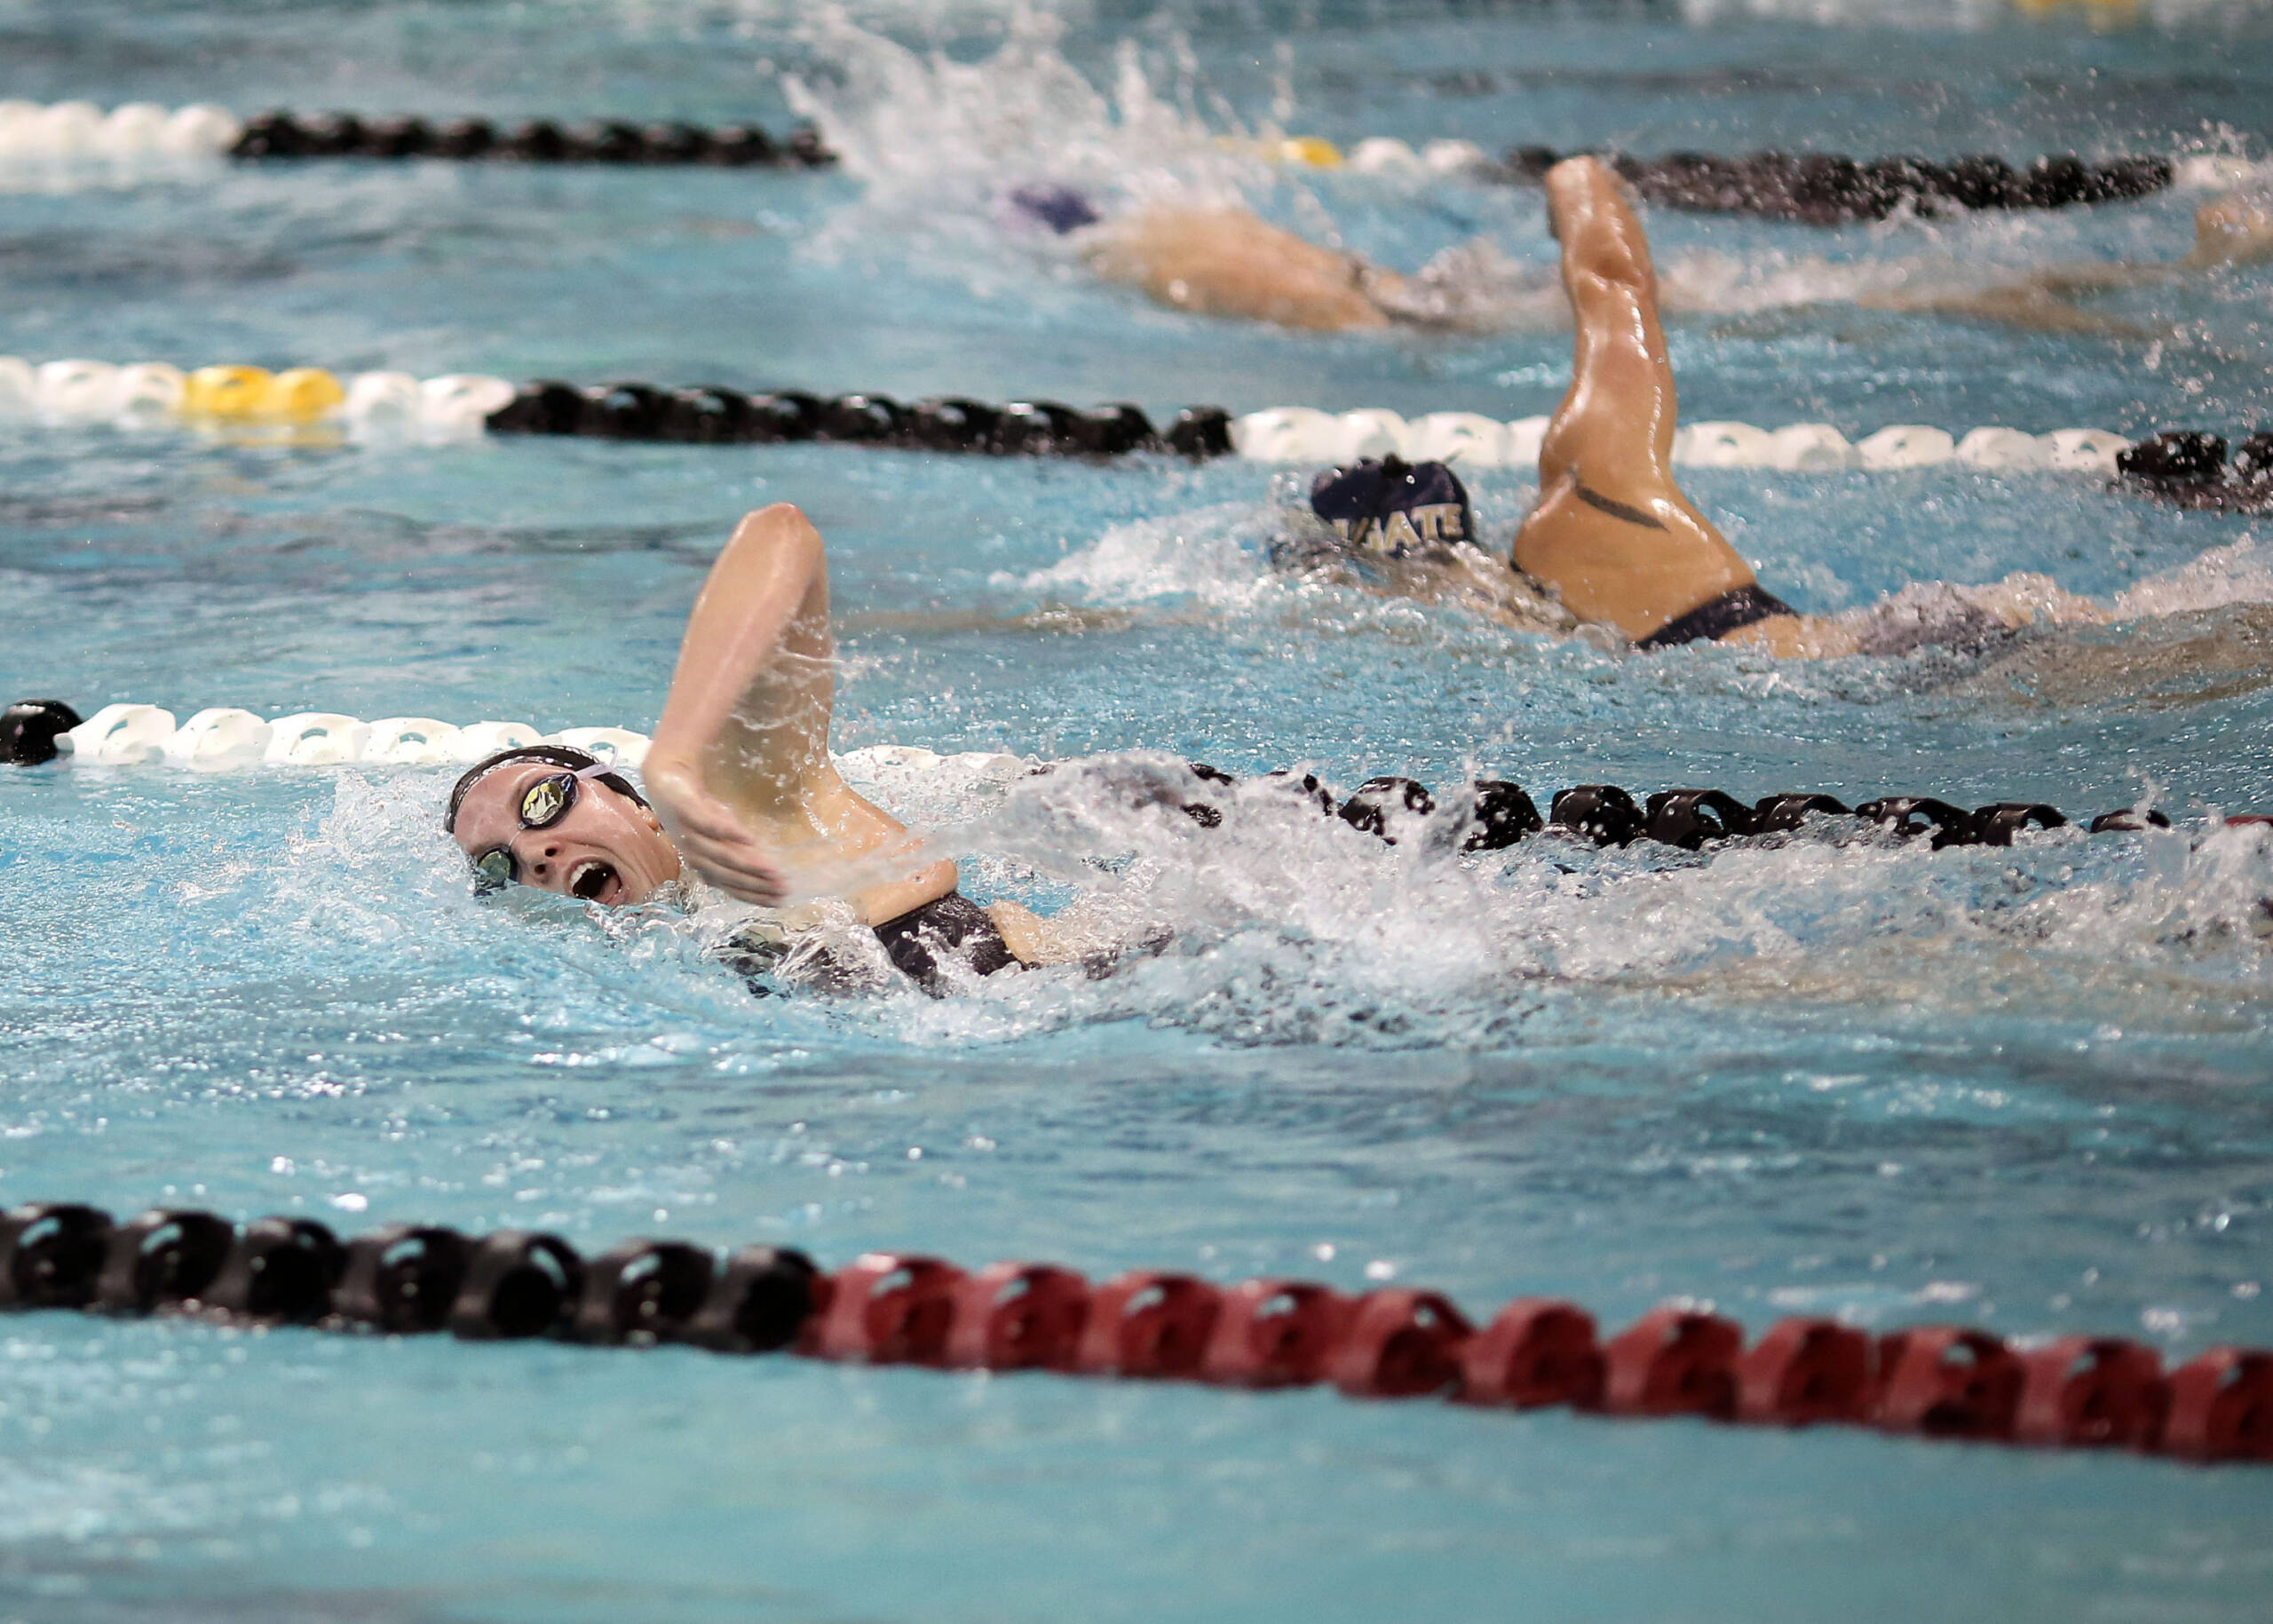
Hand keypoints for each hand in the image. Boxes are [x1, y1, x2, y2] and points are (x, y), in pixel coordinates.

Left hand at [641, 753, 790, 905]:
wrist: (668, 782)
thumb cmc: (700, 813)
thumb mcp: (724, 835)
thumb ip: (741, 852)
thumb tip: (769, 870)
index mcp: (705, 867)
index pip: (732, 887)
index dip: (756, 895)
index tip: (780, 899)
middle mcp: (696, 857)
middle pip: (728, 875)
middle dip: (756, 883)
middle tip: (782, 886)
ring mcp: (689, 835)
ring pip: (720, 855)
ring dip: (747, 863)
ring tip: (771, 869)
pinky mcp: (686, 812)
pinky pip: (707, 825)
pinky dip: (728, 832)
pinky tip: (749, 838)